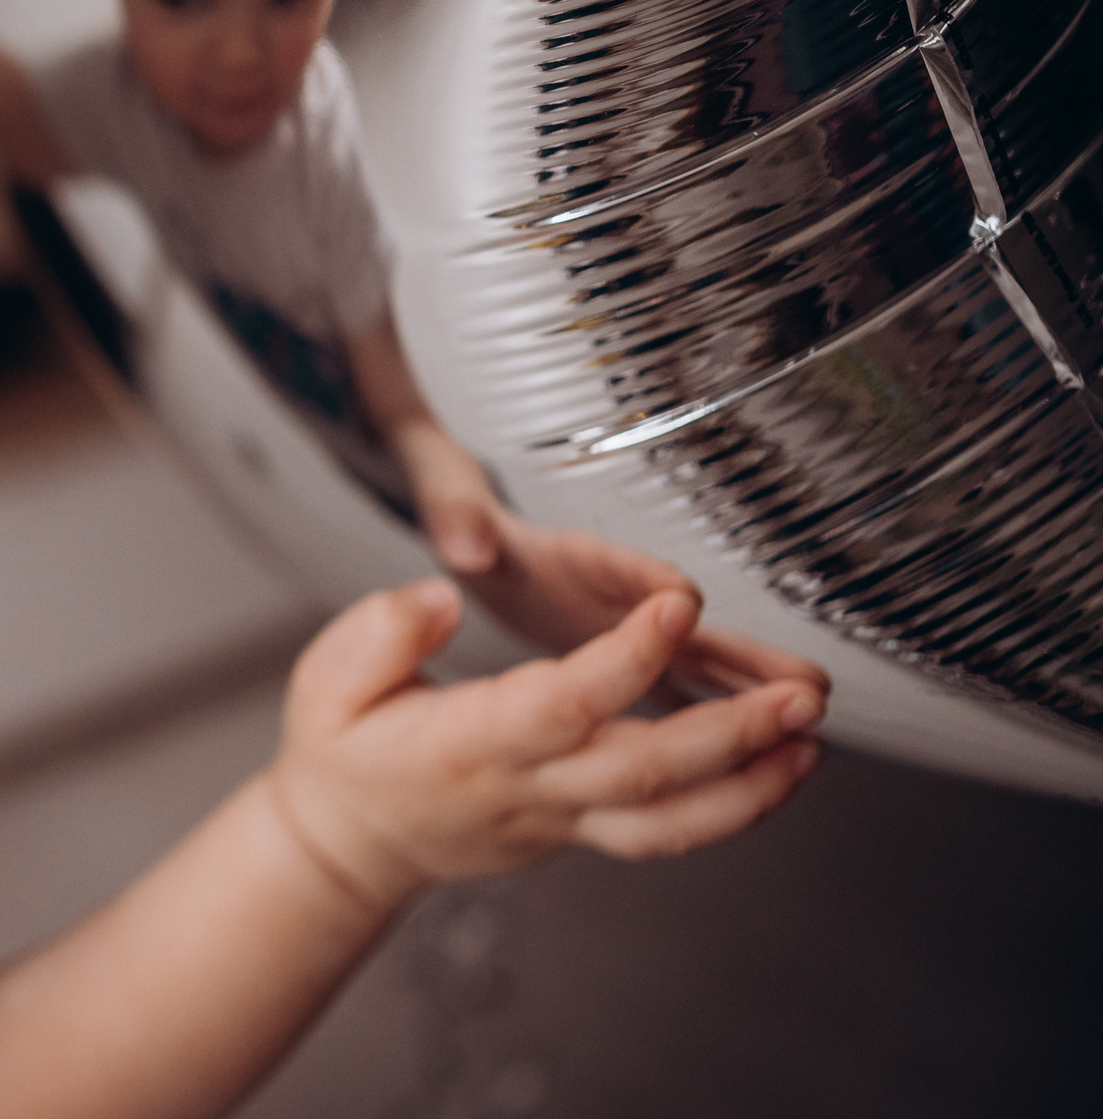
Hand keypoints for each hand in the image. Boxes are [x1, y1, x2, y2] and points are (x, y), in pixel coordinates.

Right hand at [263, 581, 824, 912]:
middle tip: (797, 697)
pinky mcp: (578, 831)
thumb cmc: (341, 752)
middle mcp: (525, 789)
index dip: (625, 658)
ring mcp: (558, 820)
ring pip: (668, 821)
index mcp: (468, 743)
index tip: (676, 606)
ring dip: (749, 787)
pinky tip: (778, 772)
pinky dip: (730, 808)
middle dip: (727, 736)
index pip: (561, 702)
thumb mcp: (325, 678)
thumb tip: (442, 596)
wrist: (348, 846)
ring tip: (810, 743)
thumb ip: (383, 631)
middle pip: (640, 773)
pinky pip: (663, 833)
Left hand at [411, 454, 826, 699]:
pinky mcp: (630, 655)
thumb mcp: (446, 502)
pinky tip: (759, 753)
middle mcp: (611, 587)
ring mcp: (629, 624)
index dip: (643, 578)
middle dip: (742, 651)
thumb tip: (465, 542)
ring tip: (809, 718)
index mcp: (562, 551)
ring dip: (750, 689)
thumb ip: (455, 514)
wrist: (470, 531)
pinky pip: (683, 690)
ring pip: (700, 663)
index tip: (680, 600)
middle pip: (682, 623)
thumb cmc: (460, 516)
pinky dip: (718, 716)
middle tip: (801, 681)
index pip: (608, 564)